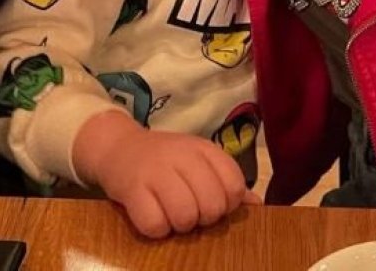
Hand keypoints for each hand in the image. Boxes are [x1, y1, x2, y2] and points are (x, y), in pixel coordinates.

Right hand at [73, 110, 253, 237]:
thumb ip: (226, 182)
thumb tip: (257, 207)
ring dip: (179, 224)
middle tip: (189, 209)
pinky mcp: (131, 189)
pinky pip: (155, 225)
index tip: (211, 200)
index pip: (234, 184)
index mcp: (203, 149)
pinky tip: (152, 214)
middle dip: (203, 217)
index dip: (226, 203)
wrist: (119, 147)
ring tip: (170, 213)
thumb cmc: (165, 160)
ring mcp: (155, 171)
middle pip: (212, 204)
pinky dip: (155, 228)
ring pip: (185, 216)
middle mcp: (181, 156)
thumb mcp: (198, 162)